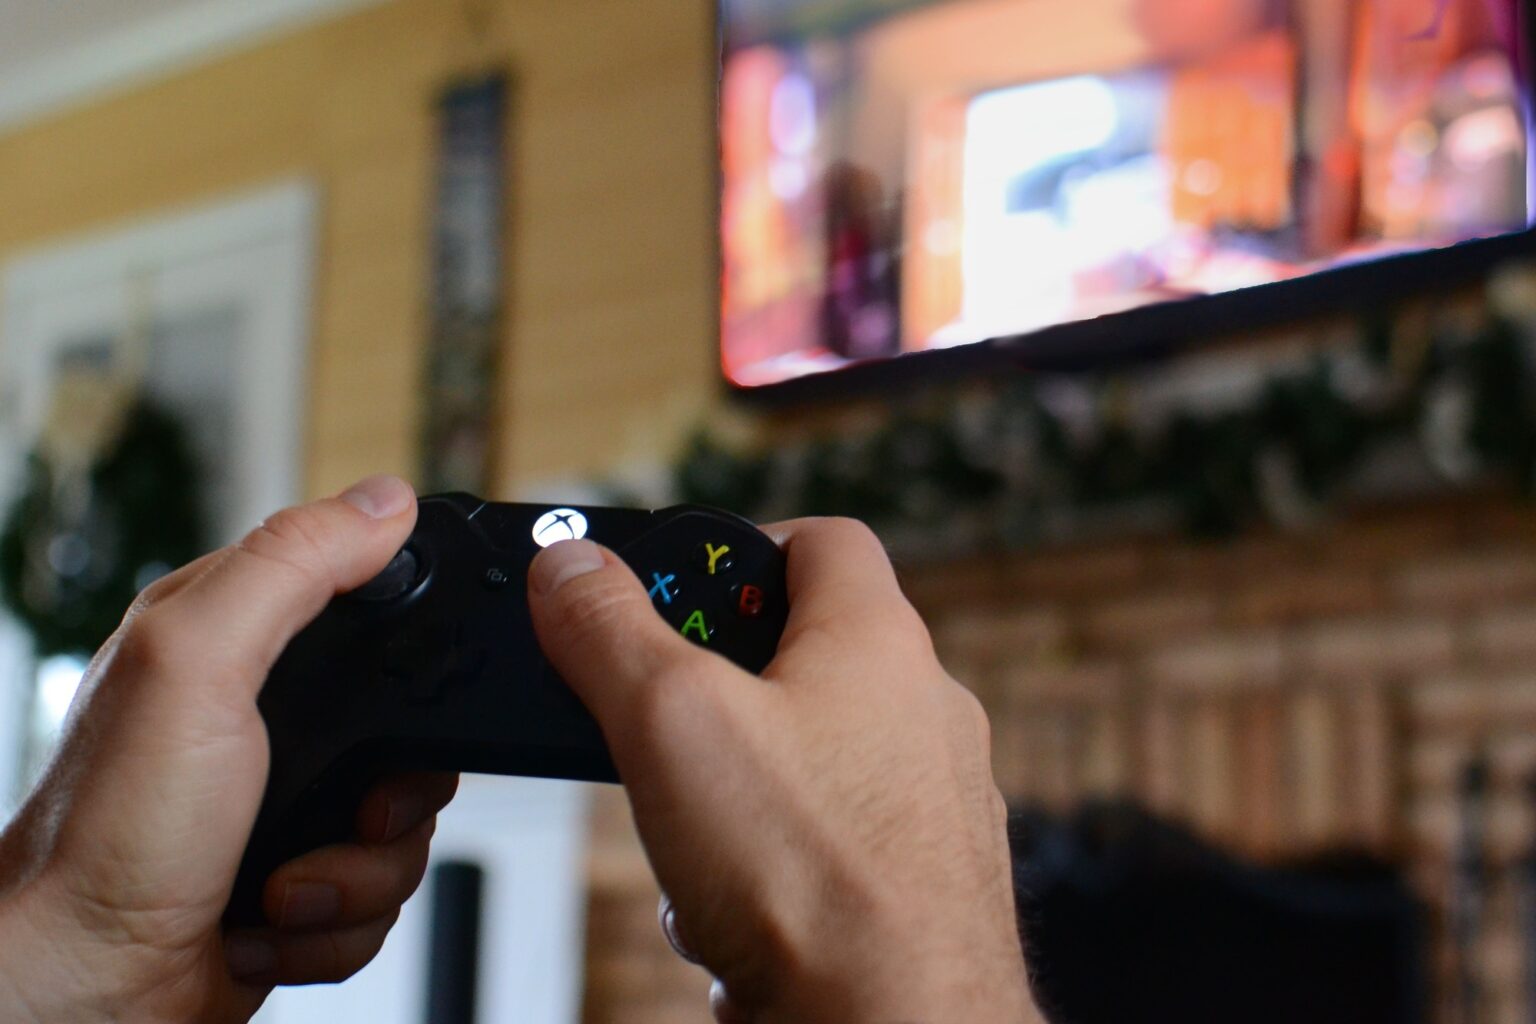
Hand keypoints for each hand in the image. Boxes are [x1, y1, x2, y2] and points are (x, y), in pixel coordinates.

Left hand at [0, 476, 457, 1023]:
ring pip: (407, 824)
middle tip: (349, 807)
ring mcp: (285, 806)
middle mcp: (262, 722)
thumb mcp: (197, 664)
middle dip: (394, 793)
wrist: (86, 991)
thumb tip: (384, 502)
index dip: (408, 642)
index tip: (407, 691)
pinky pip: (381, 895)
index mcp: (234, 642)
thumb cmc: (109, 837)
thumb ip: (290, 569)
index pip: (364, 603)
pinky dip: (338, 923)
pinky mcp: (301, 880)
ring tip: (282, 882)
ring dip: (358, 873)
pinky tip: (272, 920)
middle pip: (411, 731)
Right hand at [528, 518, 1034, 1022]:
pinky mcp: (915, 880)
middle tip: (655, 725)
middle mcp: (923, 712)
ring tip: (690, 840)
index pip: (821, 538)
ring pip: (800, 761)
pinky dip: (765, 866)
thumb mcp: (671, 723)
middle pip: (797, 656)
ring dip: (728, 792)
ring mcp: (928, 801)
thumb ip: (610, 632)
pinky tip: (728, 910)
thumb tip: (573, 568)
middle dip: (708, 696)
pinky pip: (819, 845)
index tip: (673, 581)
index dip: (738, 543)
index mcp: (880, 641)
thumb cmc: (818, 882)